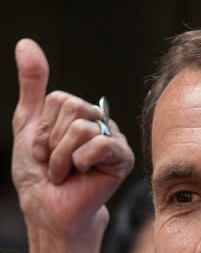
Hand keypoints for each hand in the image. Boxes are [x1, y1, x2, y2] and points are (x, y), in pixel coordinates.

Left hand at [12, 37, 133, 239]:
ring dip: (61, 156)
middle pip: (71, 107)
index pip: (58, 99)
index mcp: (78, 113)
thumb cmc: (40, 175)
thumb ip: (32, 86)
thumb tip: (26, 44)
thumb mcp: (29, 125)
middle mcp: (98, 122)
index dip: (43, 128)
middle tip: (55, 164)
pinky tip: (81, 175)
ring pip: (80, 127)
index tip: (43, 151)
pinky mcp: (123, 158)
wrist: (49, 209)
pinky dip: (80, 161)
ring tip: (65, 173)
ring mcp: (113, 139)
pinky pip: (99, 143)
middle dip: (52, 141)